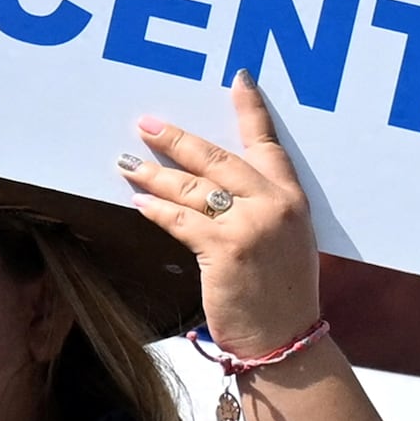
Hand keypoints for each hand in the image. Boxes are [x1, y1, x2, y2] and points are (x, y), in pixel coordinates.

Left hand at [121, 77, 323, 355]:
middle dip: (176, 138)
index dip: (250, 109)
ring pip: (191, 187)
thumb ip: (264, 211)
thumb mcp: (288, 245)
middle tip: (145, 124)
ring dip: (153, 173)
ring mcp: (250, 226)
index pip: (267, 143)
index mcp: (293, 199)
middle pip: (216, 157)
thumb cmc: (284, 297)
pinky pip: (179, 220)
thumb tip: (218, 190)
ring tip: (127, 164)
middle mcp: (274, 205)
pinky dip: (156, 209)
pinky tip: (139, 201)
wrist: (287, 342)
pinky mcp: (224, 249)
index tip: (238, 79)